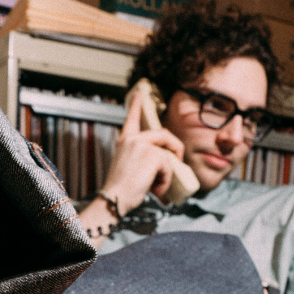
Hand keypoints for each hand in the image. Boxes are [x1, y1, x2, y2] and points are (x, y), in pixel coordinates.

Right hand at [102, 91, 185, 215]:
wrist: (114, 199)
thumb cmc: (120, 190)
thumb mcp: (129, 168)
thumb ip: (143, 159)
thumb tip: (165, 162)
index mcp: (124, 141)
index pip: (131, 119)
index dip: (136, 106)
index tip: (138, 94)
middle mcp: (133, 139)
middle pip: (164, 135)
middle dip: (175, 148)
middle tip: (178, 161)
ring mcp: (143, 145)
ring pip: (168, 155)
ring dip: (167, 173)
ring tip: (157, 187)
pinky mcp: (153, 155)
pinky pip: (169, 167)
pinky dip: (166, 181)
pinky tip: (156, 190)